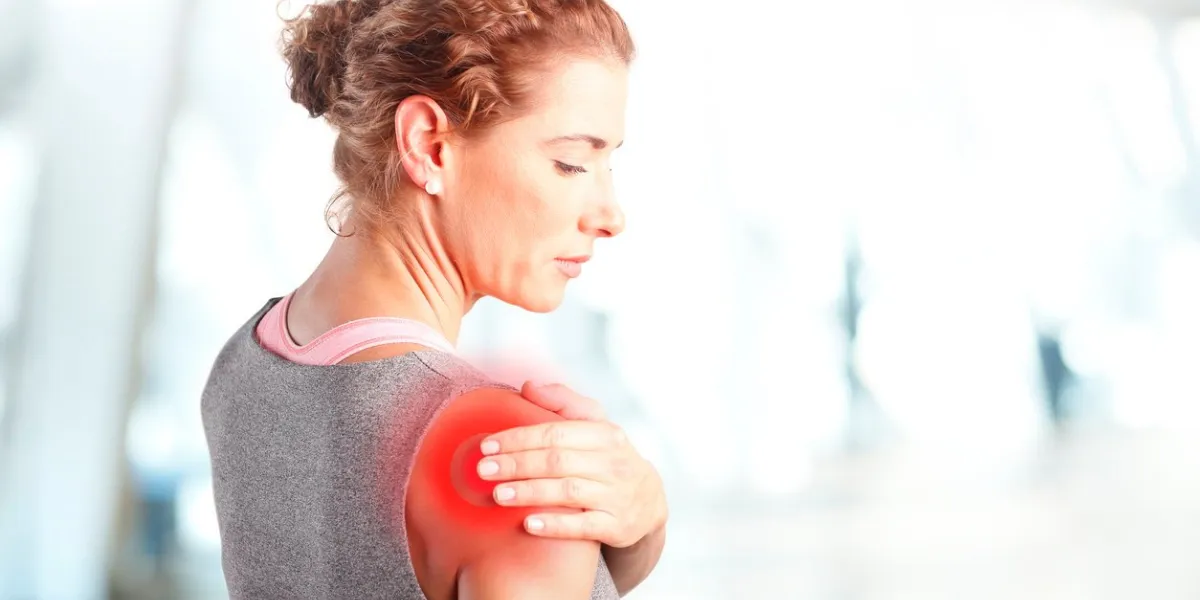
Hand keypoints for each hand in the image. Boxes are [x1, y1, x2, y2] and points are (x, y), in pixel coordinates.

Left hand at [476, 382, 667, 548]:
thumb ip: (562, 402)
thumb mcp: (595, 425)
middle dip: (517, 464)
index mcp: (604, 434)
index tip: (487, 445)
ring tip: (498, 495)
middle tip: (483, 470)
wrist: (649, 500)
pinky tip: (529, 523)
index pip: (555, 433)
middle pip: (557, 461)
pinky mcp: (617, 526)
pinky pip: (583, 526)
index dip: (519, 438)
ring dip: (530, 492)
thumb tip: (528, 386)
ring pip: (568, 492)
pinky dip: (556, 525)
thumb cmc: (610, 457)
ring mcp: (616, 496)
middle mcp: (612, 463)